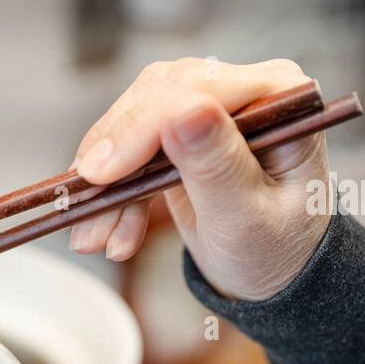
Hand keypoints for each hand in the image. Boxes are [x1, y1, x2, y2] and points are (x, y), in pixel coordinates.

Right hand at [69, 57, 330, 301]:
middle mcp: (245, 88)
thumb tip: (185, 112)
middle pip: (157, 96)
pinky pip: (128, 148)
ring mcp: (208, 107)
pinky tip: (111, 235)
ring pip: (132, 121)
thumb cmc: (275, 250)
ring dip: (106, 181)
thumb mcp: (247, 217)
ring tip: (92, 239)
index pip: (197, 89)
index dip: (142, 126)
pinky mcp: (179, 131)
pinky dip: (112, 192)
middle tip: (83, 203)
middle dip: (115, 155)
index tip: (100, 172)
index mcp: (281, 96)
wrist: (271, 275)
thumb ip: (218, 164)